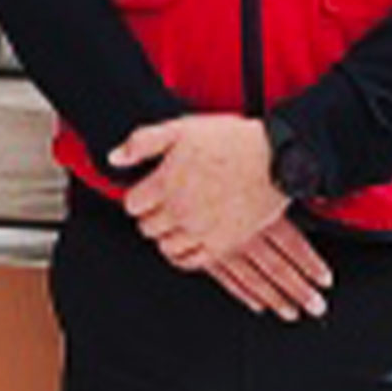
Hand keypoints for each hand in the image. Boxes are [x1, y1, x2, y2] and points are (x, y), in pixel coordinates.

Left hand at [109, 110, 331, 316]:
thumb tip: (114, 158)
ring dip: (166, 235)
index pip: (132, 204)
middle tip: (162, 205)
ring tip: (176, 221)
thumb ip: (142, 142)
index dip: (138, 196)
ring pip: (166, 246)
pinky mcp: (223, 244)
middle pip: (147, 227)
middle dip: (150, 215)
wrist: (277, 158)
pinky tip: (186, 242)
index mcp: (165, 184)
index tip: (148, 190)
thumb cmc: (231, 140)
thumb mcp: (181, 128)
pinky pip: (191, 262)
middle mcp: (180, 212)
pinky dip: (183, 255)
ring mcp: (202, 231)